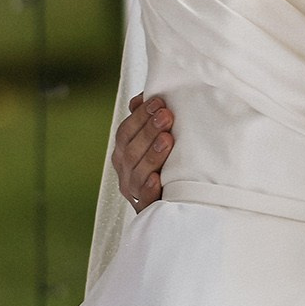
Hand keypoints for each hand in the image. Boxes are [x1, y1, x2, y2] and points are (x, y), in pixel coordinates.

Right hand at [113, 93, 171, 210]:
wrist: (180, 197)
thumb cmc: (168, 160)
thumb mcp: (158, 137)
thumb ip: (148, 118)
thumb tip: (141, 98)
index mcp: (124, 151)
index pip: (126, 132)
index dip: (140, 116)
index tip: (158, 102)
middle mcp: (125, 170)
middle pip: (130, 150)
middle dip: (148, 131)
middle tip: (166, 116)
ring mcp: (134, 190)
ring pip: (137, 173)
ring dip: (152, 155)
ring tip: (167, 140)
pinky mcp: (146, 208)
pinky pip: (144, 201)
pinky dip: (148, 189)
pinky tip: (157, 179)